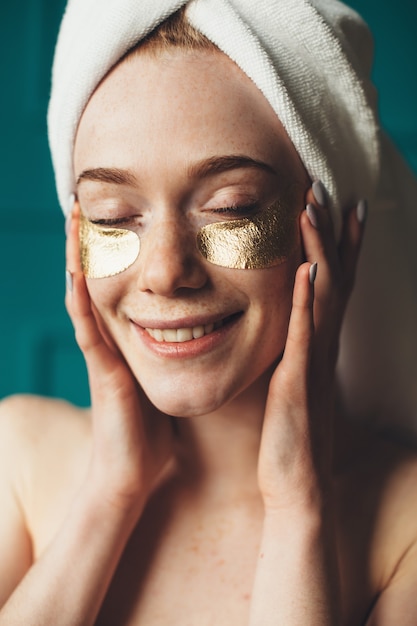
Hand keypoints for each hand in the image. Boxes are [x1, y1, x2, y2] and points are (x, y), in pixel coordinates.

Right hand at [65, 202, 173, 514]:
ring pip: (87, 295)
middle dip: (95, 241)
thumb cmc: (154, 427)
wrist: (135, 470)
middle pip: (101, 281)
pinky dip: (80, 300)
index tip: (128, 212)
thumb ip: (178, 354)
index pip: (125, 284)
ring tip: (75, 218)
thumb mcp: (169, 381)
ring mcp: (103, 353)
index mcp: (130, 338)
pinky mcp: (102, 372)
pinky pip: (88, 330)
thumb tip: (202, 332)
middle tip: (87, 199)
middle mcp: (111, 339)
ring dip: (79, 258)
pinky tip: (78, 270)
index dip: (122, 250)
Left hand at [257, 183, 365, 511]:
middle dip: (333, 232)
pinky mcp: (297, 379)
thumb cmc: (290, 431)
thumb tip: (284, 326)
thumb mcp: (292, 381)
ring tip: (312, 209)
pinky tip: (304, 268)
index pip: (333, 283)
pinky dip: (305, 299)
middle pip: (333, 277)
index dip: (342, 245)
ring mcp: (312, 359)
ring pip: (320, 294)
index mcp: (317, 343)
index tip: (344, 206)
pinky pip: (303, 332)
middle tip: (330, 188)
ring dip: (318, 249)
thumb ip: (291, 350)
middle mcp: (321, 345)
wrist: (297, 479)